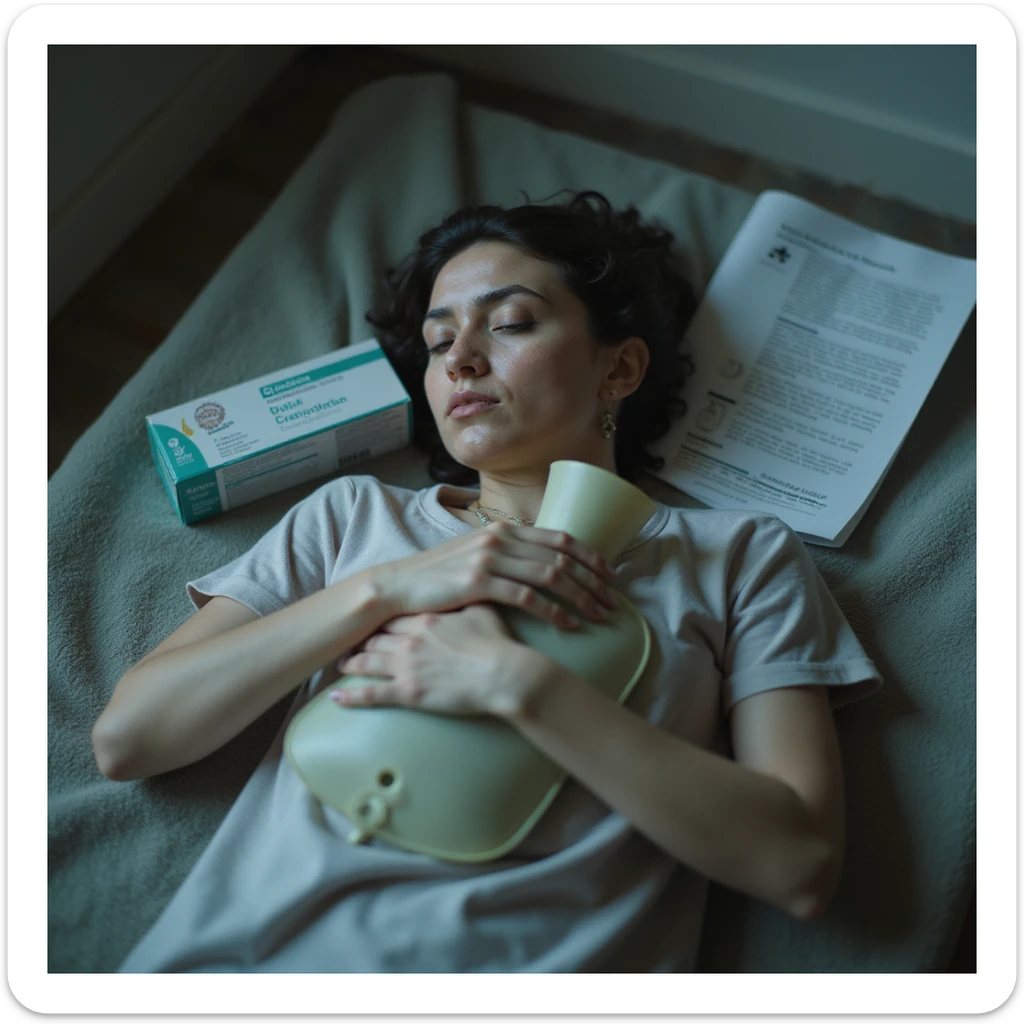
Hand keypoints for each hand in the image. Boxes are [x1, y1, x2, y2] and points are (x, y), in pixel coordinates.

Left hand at [331, 605, 549, 717]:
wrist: (503, 672)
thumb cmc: (497, 643)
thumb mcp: (483, 611)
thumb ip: (470, 599)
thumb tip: (474, 585)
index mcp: (426, 619)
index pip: (394, 616)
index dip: (381, 619)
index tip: (372, 620)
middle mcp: (410, 639)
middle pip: (377, 637)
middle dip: (363, 640)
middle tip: (352, 641)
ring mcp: (406, 666)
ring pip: (368, 662)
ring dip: (352, 663)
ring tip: (342, 665)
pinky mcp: (408, 692)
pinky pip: (372, 694)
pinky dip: (352, 696)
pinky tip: (336, 698)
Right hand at [369, 522, 619, 631]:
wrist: (397, 586)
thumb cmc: (438, 577)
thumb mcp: (475, 555)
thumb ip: (506, 555)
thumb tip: (538, 565)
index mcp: (503, 529)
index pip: (559, 538)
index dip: (590, 555)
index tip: (611, 575)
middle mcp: (500, 538)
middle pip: (562, 557)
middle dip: (593, 580)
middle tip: (613, 601)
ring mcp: (490, 559)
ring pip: (551, 576)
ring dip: (581, 597)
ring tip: (599, 615)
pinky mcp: (480, 582)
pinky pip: (528, 597)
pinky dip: (554, 611)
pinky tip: (569, 624)